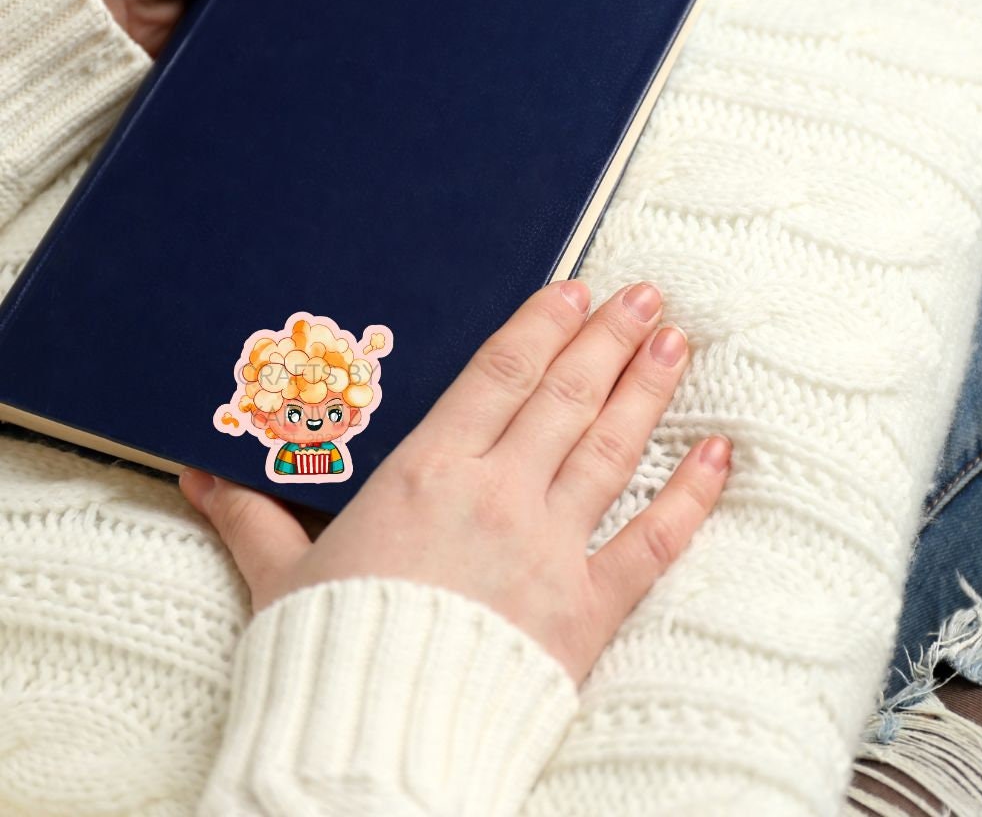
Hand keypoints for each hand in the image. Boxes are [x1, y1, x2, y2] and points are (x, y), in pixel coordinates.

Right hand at [181, 280, 730, 683]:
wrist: (372, 751)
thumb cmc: (330, 656)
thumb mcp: (283, 578)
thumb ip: (253, 517)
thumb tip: (202, 475)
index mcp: (427, 474)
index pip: (500, 376)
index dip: (542, 326)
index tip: (577, 291)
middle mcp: (497, 496)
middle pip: (566, 396)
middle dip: (609, 338)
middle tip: (645, 294)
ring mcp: (549, 549)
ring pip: (611, 448)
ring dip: (648, 389)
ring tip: (676, 340)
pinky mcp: (587, 609)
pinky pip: (652, 541)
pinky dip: (690, 496)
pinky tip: (718, 453)